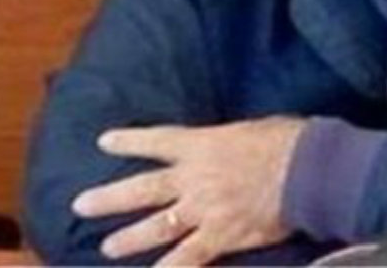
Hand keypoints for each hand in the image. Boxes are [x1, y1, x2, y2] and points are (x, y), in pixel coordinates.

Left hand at [71, 117, 305, 265]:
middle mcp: (193, 178)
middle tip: (80, 205)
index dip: (129, 141)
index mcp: (201, 145)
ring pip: (156, 227)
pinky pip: (188, 259)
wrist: (306, 170)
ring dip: (130, 239)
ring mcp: (203, 210)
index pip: (157, 141)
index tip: (104, 142)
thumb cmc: (286, 141)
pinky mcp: (220, 237)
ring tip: (108, 247)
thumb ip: (228, 144)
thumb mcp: (249, 130)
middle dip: (109, 198)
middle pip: (142, 189)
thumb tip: (228, 148)